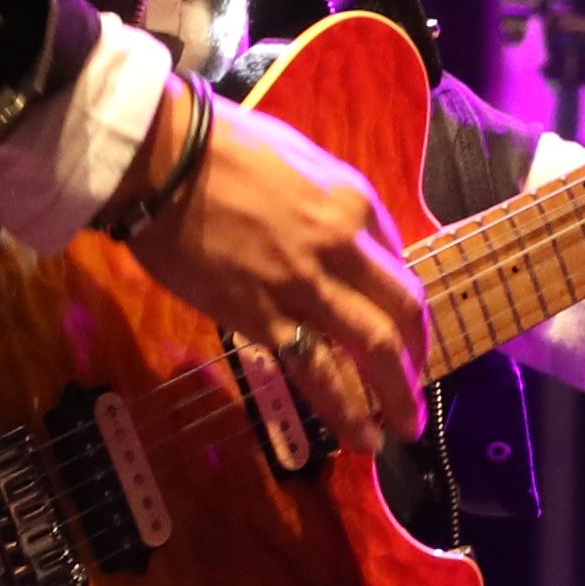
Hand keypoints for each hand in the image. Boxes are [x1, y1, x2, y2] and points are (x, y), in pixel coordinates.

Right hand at [137, 99, 430, 446]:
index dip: (404, 303)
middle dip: (419, 354)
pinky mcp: (264, 320)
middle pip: (404, 311)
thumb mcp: (302, 162)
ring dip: (398, 394)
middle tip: (419, 385)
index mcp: (356, 203)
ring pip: (375, 350)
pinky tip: (364, 437)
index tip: (401, 326)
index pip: (401, 264)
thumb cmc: (224, 148)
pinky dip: (348, 411)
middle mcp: (344, 248)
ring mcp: (306, 288)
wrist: (165, 160)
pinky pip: (319, 374)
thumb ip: (332, 206)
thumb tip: (345, 243)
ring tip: (406, 427)